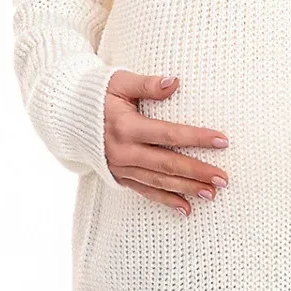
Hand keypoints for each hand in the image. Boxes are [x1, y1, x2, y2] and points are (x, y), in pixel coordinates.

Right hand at [102, 70, 228, 215]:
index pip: (168, 134)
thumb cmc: (97, 94)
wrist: (66, 114)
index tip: (222, 141)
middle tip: (223, 178)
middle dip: (197, 172)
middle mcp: (123, 152)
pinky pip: (145, 191)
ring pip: (158, 182)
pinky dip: (166, 201)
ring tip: (211, 193)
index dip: (196, 138)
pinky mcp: (118, 176)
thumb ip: (147, 84)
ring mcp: (120, 167)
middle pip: (167, 164)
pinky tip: (186, 209)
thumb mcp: (120, 82)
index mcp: (125, 127)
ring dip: (186, 189)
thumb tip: (175, 82)